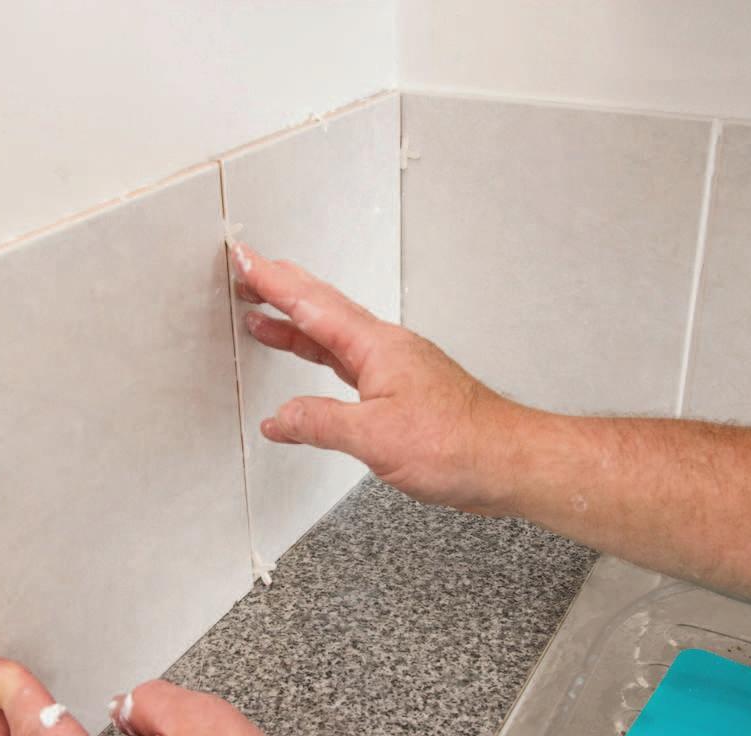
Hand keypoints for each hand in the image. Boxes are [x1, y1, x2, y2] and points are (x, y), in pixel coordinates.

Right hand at [232, 242, 527, 514]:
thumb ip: (321, 423)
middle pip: (324, 310)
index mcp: (376, 347)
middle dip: (281, 291)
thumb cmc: (459, 444)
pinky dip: (322, 360)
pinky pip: (350, 364)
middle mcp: (387, 349)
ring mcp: (396, 369)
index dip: (273, 282)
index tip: (245, 260)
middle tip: (248, 276)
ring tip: (263, 319)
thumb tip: (281, 418)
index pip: (313, 305)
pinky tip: (310, 376)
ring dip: (297, 326)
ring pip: (336, 337)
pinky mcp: (403, 392)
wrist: (505, 461)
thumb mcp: (375, 437)